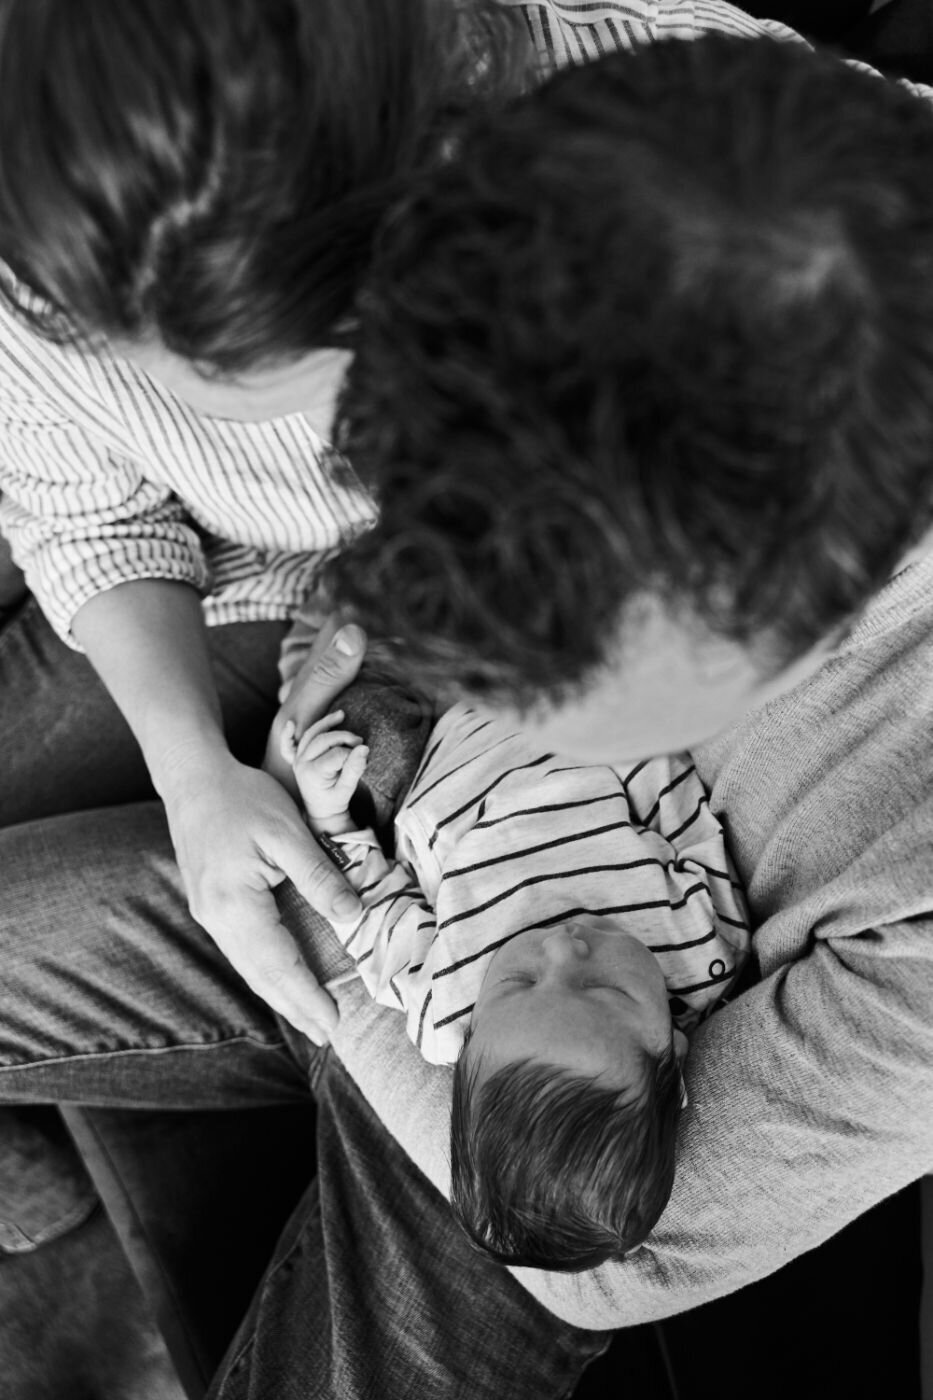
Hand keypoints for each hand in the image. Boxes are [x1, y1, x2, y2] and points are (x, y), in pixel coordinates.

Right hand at [163, 623, 367, 1041]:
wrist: (193, 778)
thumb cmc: (242, 797)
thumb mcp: (287, 832)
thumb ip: (318, 876)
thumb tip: (352, 914)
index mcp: (234, 905)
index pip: (278, 963)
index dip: (307, 995)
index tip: (333, 1022)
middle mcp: (216, 918)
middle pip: (260, 975)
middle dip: (294, 1007)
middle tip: (326, 1036)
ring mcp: (208, 913)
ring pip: (248, 966)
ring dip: (279, 994)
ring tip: (308, 1018)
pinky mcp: (210, 904)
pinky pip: (241, 950)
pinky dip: (264, 971)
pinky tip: (279, 980)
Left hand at [286, 710, 368, 832]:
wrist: (322, 812)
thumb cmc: (336, 801)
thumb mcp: (348, 789)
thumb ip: (355, 769)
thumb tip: (364, 748)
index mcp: (314, 774)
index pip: (336, 754)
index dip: (352, 753)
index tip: (363, 756)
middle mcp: (301, 765)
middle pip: (322, 740)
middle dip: (343, 736)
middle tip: (360, 741)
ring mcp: (297, 761)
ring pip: (310, 735)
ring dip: (325, 723)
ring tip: (341, 715)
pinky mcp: (295, 759)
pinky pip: (288, 745)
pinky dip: (288, 734)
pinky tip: (291, 723)